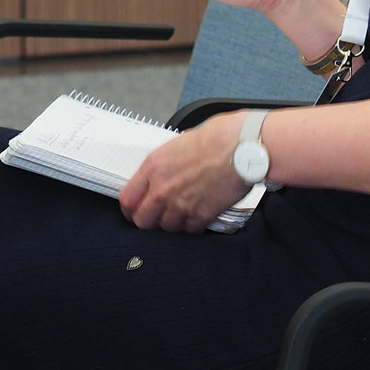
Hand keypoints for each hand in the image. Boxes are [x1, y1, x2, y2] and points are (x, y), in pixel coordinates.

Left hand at [119, 113, 249, 232]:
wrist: (241, 147)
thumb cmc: (215, 138)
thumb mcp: (177, 144)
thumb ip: (164, 164)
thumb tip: (161, 175)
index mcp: (153, 167)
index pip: (128, 199)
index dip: (130, 209)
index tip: (135, 211)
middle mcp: (162, 189)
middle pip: (142, 221)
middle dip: (148, 222)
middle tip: (156, 219)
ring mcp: (181, 205)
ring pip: (165, 229)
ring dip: (171, 225)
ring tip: (180, 216)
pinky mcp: (201, 215)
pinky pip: (188, 232)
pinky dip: (191, 228)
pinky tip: (196, 218)